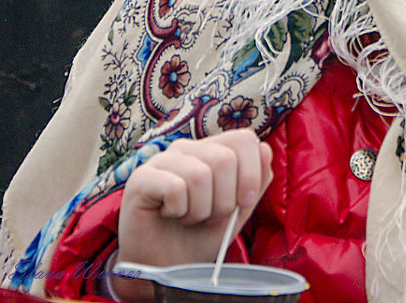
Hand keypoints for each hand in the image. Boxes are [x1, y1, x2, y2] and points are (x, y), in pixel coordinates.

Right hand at [112, 130, 273, 302]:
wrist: (168, 267)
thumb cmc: (202, 235)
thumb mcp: (239, 209)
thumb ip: (257, 180)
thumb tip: (264, 149)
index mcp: (213, 150)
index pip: (243, 139)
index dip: (251, 173)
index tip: (244, 202)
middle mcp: (188, 148)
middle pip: (224, 158)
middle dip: (225, 200)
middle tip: (210, 217)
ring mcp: (163, 160)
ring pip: (199, 175)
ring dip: (200, 209)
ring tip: (189, 218)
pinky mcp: (141, 178)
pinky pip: (174, 188)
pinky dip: (179, 210)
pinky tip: (169, 215)